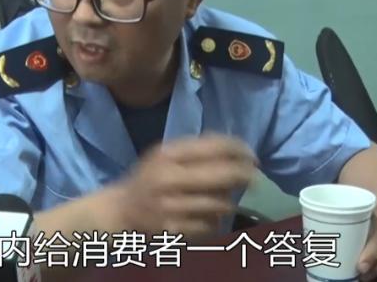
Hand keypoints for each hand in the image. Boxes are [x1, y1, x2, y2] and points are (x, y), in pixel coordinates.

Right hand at [115, 135, 256, 239]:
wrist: (122, 210)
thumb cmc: (150, 177)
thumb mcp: (165, 154)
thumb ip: (196, 148)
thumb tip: (238, 150)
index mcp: (167, 155)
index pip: (214, 146)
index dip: (240, 149)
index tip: (251, 155)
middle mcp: (167, 179)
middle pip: (223, 175)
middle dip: (245, 175)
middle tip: (254, 178)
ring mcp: (170, 207)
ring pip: (220, 203)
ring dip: (228, 200)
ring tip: (224, 197)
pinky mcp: (173, 230)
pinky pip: (210, 225)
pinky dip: (215, 220)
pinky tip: (208, 215)